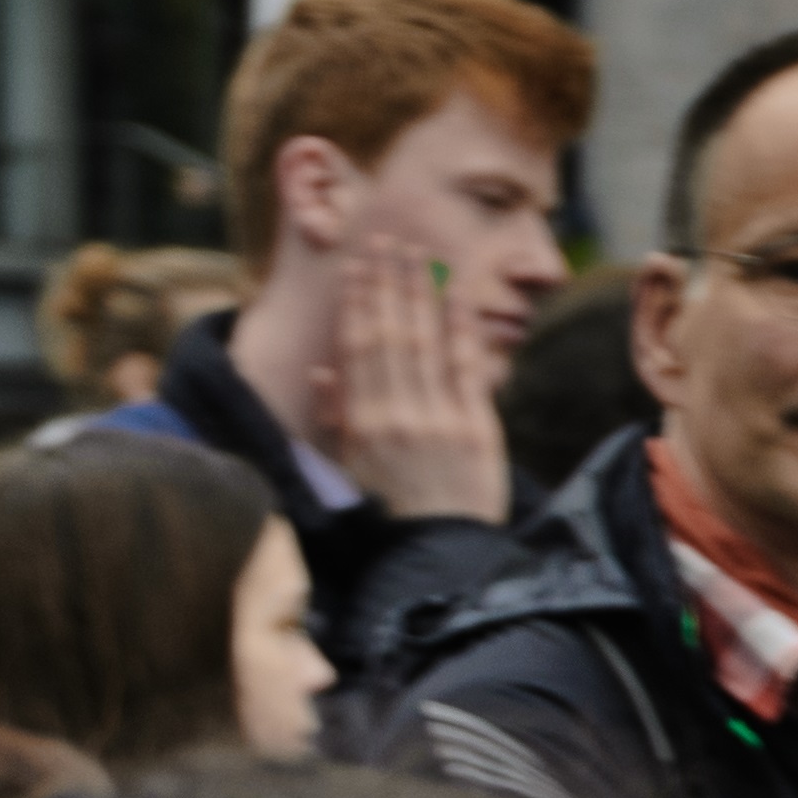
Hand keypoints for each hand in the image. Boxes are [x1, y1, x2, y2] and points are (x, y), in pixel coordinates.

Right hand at [318, 238, 509, 525]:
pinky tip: (456, 296)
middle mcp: (397, 414)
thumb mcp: (348, 470)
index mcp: (362, 423)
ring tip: (417, 255)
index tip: (355, 267)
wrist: (438, 555)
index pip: (357, 349)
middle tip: (387, 242)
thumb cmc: (389, 514)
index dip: (357, 304)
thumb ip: (336, 419)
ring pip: (425, 343)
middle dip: (387, 284)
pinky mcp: (476, 428)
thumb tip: (321, 374)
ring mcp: (439, 419)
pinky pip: (466, 369)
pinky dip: (461, 330)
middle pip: (390, 335)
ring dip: (420, 294)